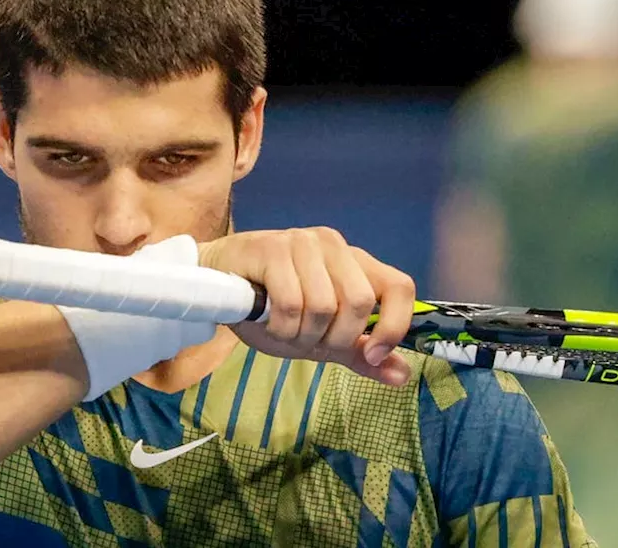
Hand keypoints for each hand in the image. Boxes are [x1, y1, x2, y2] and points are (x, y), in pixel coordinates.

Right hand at [197, 227, 416, 385]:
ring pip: (323, 306)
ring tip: (284, 330)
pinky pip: (291, 304)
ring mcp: (303, 243)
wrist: (215, 279)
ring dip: (302, 335)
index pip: (400, 287)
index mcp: (356, 263)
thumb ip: (358, 353)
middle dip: (335, 338)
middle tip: (310, 343)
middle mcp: (335, 246)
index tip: (373, 354)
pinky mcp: (273, 248)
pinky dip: (281, 328)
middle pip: (359, 302)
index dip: (394, 325)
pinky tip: (268, 323)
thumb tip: (401, 375)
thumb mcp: (320, 336)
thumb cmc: (271, 306)